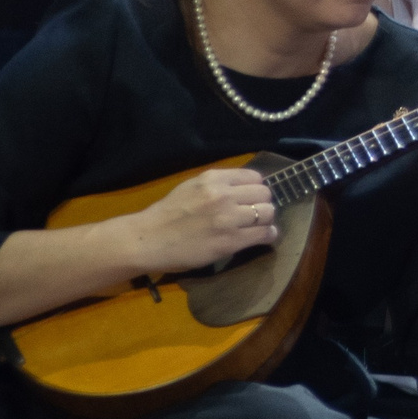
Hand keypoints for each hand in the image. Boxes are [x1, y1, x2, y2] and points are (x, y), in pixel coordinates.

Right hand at [122, 166, 274, 278]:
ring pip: (268, 213)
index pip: (254, 177)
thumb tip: (244, 188)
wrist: (148, 240)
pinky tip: (264, 237)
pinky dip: (268, 236)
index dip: (256, 188)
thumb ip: (217, 185)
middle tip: (256, 214)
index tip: (252, 198)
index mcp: (213, 178)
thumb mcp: (191, 187)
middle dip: (263, 204)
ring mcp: (228, 218)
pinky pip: (264, 234)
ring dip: (266, 220)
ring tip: (259, 227)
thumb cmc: (167, 215)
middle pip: (264, 194)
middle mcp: (223, 194)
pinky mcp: (230, 241)